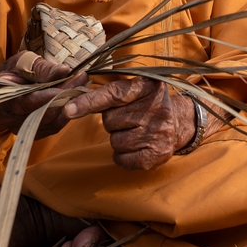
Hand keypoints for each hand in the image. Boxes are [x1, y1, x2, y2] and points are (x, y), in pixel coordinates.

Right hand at [0, 51, 87, 140]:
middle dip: (66, 94)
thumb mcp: (19, 64)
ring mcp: (25, 128)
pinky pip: (55, 126)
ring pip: (53, 122)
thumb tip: (64, 70)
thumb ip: (39, 68)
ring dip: (71, 104)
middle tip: (82, 78)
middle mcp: (14, 119)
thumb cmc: (8, 76)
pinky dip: (67, 112)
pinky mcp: (35, 133)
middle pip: (45, 111)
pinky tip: (75, 98)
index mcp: (5, 100)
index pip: (30, 101)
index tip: (72, 78)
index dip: (52, 93)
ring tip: (82, 85)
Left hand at [63, 78, 194, 169]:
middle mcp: (157, 108)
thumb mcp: (134, 89)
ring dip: (119, 138)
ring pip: (114, 141)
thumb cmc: (146, 104)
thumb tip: (71, 104)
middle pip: (110, 120)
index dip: (89, 101)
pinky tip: (136, 146)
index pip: (114, 94)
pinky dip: (123, 156)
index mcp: (148, 87)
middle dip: (113, 121)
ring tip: (135, 132)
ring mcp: (159, 133)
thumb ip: (108, 93)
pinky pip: (122, 159)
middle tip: (129, 118)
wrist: (178, 123)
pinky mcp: (157, 154)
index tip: (68, 109)